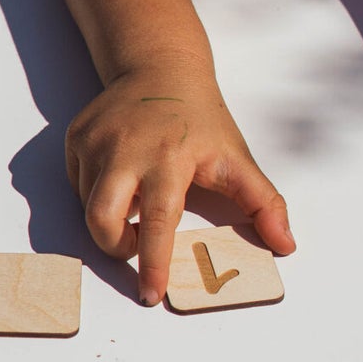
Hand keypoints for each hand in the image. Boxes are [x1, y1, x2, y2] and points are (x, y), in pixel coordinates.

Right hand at [65, 60, 293, 305]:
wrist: (162, 67)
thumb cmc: (202, 119)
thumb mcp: (237, 158)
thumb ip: (263, 203)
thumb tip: (285, 245)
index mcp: (170, 159)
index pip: (157, 221)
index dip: (153, 263)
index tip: (152, 293)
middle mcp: (126, 149)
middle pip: (101, 219)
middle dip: (115, 248)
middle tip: (137, 246)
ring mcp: (96, 142)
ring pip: (88, 205)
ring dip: (111, 216)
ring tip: (138, 195)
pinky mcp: (77, 138)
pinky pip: (78, 184)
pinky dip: (96, 193)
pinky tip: (122, 174)